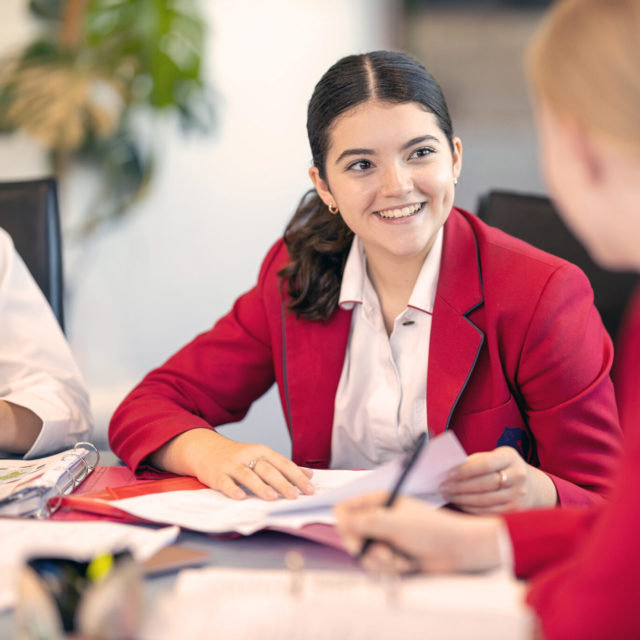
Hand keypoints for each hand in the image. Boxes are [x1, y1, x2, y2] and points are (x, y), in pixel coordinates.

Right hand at [150, 428, 314, 500]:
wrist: (206, 449)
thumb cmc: (239, 457)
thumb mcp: (262, 457)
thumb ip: (283, 467)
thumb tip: (309, 475)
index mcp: (262, 451)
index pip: (283, 463)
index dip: (297, 476)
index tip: (310, 489)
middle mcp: (248, 455)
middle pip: (268, 469)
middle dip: (282, 483)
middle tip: (294, 496)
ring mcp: (232, 464)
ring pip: (248, 474)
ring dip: (261, 486)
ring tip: (272, 498)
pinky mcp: (217, 474)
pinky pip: (225, 482)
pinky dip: (233, 489)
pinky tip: (240, 498)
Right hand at [334, 493, 503, 573]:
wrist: (456, 550)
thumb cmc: (429, 530)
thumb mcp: (395, 523)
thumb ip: (366, 522)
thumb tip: (340, 521)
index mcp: (377, 501)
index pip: (344, 509)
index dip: (343, 525)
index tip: (355, 537)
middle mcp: (377, 517)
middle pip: (350, 535)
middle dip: (366, 549)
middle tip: (385, 553)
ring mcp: (383, 537)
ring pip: (362, 554)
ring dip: (381, 561)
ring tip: (401, 559)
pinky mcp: (390, 555)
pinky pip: (376, 566)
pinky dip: (390, 568)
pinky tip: (407, 563)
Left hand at [439, 447, 557, 513]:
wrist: (530, 485)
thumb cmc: (501, 467)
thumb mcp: (493, 457)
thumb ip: (475, 461)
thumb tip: (450, 470)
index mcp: (510, 456)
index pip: (486, 464)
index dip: (465, 470)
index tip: (448, 474)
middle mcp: (518, 475)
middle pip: (485, 484)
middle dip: (460, 487)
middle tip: (443, 487)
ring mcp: (518, 494)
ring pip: (486, 500)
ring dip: (463, 499)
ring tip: (448, 495)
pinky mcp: (516, 510)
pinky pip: (489, 511)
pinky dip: (471, 508)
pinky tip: (459, 504)